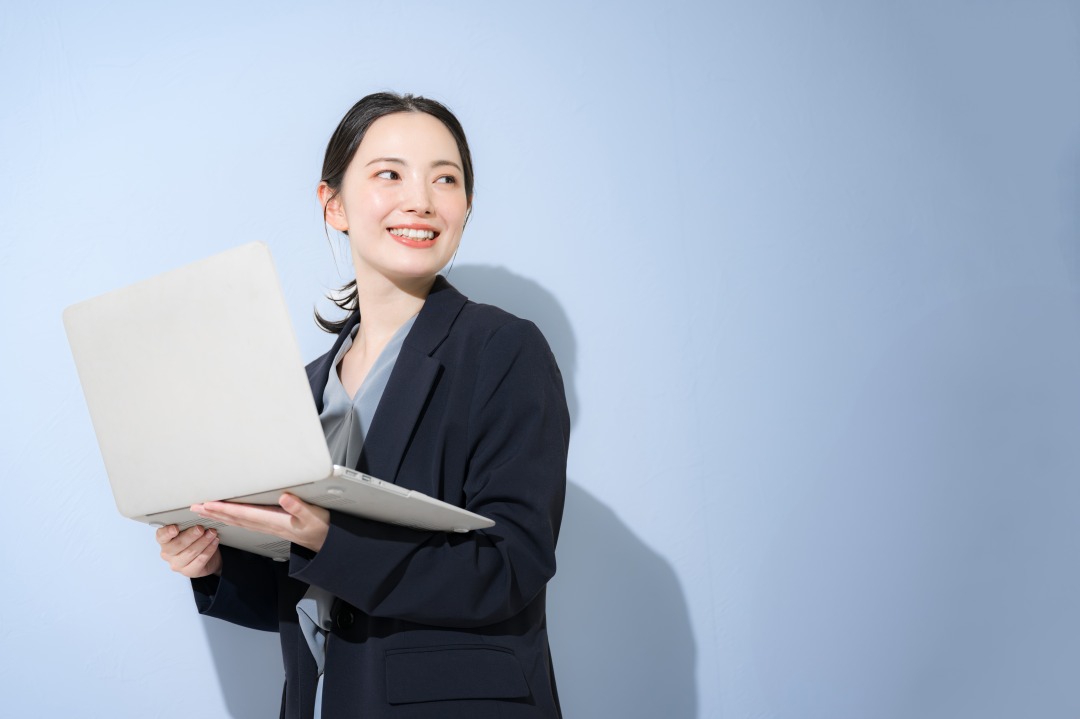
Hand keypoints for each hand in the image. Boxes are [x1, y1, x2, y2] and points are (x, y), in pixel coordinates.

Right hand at [157, 524, 221, 577]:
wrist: (207, 558)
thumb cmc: (194, 540)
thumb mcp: (189, 530)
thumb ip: (187, 524)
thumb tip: (196, 513)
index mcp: (164, 540)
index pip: (161, 536)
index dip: (167, 532)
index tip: (175, 528)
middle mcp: (168, 553)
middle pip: (178, 544)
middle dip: (191, 535)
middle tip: (201, 528)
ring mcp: (177, 564)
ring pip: (190, 552)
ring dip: (203, 541)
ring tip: (212, 533)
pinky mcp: (189, 572)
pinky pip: (200, 560)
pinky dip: (209, 550)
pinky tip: (214, 542)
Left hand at [191, 493, 330, 552]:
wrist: (324, 540)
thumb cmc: (319, 526)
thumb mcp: (313, 515)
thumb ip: (298, 506)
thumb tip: (285, 497)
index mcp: (273, 520)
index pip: (243, 514)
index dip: (224, 508)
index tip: (208, 503)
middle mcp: (265, 525)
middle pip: (234, 519)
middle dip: (213, 513)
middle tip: (194, 507)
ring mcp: (265, 526)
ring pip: (236, 521)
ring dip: (218, 516)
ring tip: (202, 510)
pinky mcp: (268, 525)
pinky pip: (243, 522)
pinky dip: (229, 519)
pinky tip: (223, 516)